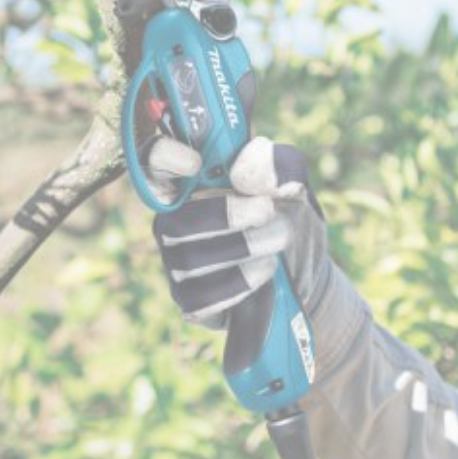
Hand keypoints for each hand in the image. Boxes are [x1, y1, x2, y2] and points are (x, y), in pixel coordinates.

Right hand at [143, 136, 329, 327]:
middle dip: (224, 215)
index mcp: (189, 182)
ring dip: (244, 247)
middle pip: (174, 221)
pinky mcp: (189, 299)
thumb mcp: (291, 182)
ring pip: (190, 260)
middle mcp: (173, 219)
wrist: (304, 267)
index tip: (196, 162)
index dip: (163, 158)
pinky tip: (265, 270)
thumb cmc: (286, 213)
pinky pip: (201, 297)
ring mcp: (176, 262)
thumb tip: (241, 173)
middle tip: (266, 210)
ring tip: (280, 238)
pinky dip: (239, 283)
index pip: (153, 162)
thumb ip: (272, 167)